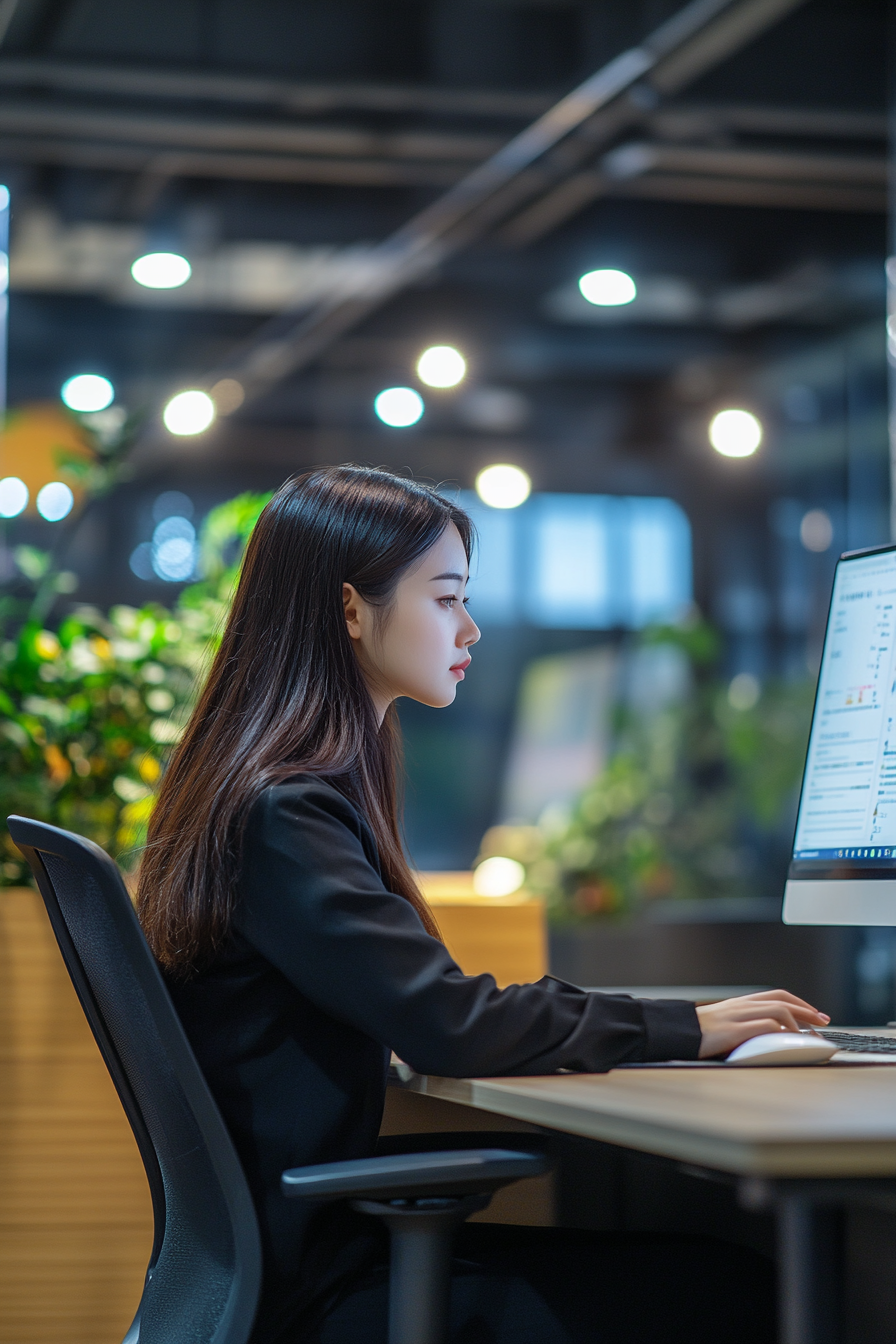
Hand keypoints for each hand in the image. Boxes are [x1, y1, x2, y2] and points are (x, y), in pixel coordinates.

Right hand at [696, 990, 829, 1058]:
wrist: (674, 1032)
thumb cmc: (695, 1032)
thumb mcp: (722, 1023)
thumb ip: (742, 1024)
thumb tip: (766, 1035)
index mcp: (740, 1003)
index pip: (776, 995)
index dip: (799, 1003)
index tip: (815, 1014)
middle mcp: (741, 1006)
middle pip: (782, 1000)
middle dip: (807, 1010)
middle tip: (824, 1021)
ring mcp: (737, 1017)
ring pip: (778, 1010)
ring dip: (798, 1023)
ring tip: (807, 1036)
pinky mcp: (733, 1031)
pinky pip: (764, 1026)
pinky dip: (780, 1032)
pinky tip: (787, 1041)